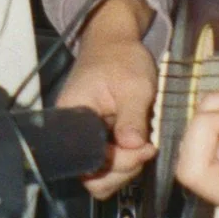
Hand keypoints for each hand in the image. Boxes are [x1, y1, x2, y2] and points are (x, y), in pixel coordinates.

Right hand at [55, 0, 158, 198]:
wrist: (115, 41)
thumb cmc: (120, 57)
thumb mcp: (133, 85)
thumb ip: (132, 117)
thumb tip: (133, 146)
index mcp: (72, 118)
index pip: (86, 161)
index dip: (116, 163)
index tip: (140, 148)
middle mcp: (74, 134)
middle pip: (92, 175)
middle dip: (122, 169)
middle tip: (146, 149)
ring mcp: (86, 138)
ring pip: (101, 174)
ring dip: (126, 167)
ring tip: (145, 146)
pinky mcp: (98, 138)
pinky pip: (108, 163)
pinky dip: (126, 160)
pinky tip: (140, 144)